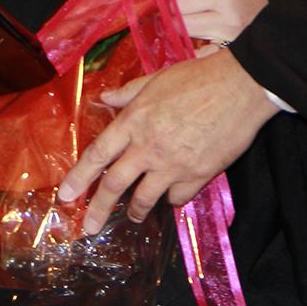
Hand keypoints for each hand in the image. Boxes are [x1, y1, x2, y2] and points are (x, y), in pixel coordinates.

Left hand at [56, 51, 278, 233]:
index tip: (66, 197)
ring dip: (137, 211)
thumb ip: (128, 93)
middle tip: (89, 228)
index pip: (98, 155)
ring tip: (134, 217)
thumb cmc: (197, 77)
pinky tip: (173, 197)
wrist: (240, 87)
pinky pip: (178, 198)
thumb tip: (104, 98)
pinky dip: (173, 199)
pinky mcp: (198, 175)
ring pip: (145, 199)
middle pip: (115, 185)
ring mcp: (173, 165)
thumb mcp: (156, 79)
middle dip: (98, 209)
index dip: (79, 178)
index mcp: (134, 121)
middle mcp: (148, 147)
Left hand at [174, 0, 267, 45]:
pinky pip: (198, 54)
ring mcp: (227, 41)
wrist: (272, 11)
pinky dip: (193, 46)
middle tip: (176, 7)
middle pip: (180, 23)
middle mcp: (225, 21)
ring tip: (190, 16)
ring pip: (186, 38)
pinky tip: (197, 35)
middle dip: (173, 14)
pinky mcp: (226, 53)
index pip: (180, 2)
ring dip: (182, 27)